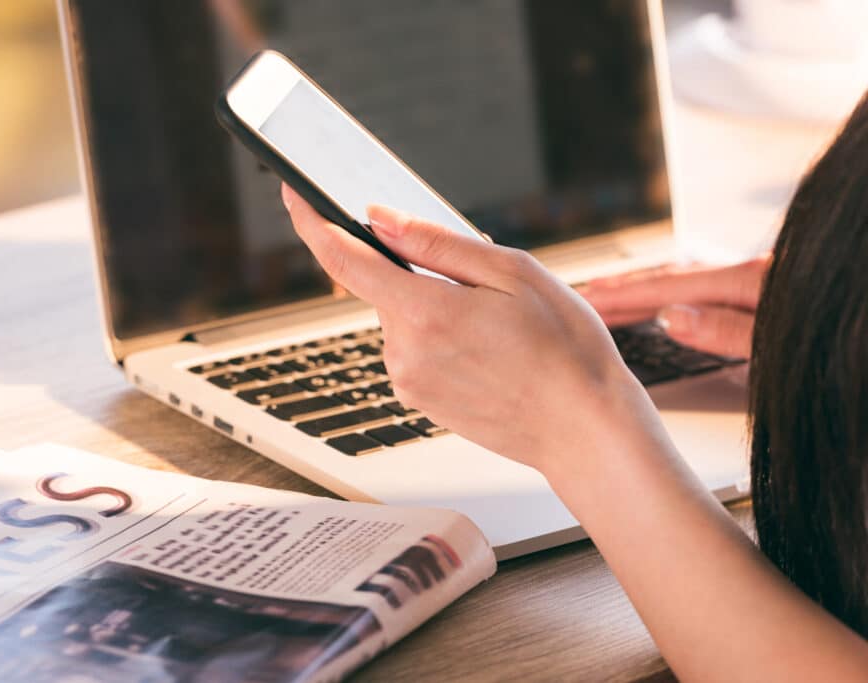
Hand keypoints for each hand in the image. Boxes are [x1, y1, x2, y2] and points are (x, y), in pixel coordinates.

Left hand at [281, 184, 662, 474]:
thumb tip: (380, 220)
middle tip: (480, 283)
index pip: (343, 260)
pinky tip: (487, 350)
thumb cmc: (563, 350)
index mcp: (424, 314)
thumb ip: (437, 244)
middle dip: (418, 272)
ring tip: (496, 326)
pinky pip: (415, 350)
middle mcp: (403, 354)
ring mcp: (409, 383)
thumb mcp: (512, 273)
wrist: (583, 429)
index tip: (294, 192)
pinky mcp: (420, 401)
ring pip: (403, 319)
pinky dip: (440, 336)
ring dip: (434, 307)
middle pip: (383, 288)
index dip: (312, 221)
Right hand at [579, 256, 769, 358]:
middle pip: (670, 281)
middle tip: (586, 297)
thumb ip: (728, 329)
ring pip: (689, 282)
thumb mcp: (781, 340)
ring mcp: (761, 278)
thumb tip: (669, 316)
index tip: (585, 299)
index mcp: (746, 281)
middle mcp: (749, 272)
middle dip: (625, 290)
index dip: (622, 296)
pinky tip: (677, 297)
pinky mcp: (771, 289)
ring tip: (618, 293)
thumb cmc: (849, 340)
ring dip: (649, 289)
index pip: (666, 289)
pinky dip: (679, 291)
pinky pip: (709, 287)